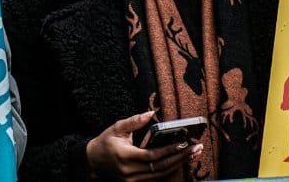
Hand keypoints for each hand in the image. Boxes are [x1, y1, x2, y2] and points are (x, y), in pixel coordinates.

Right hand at [85, 111, 202, 179]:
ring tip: (192, 155)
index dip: (169, 150)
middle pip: (161, 167)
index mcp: (125, 156)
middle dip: (181, 158)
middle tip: (196, 149)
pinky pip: (156, 178)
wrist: (93, 162)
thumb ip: (134, 121)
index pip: (152, 155)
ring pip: (161, 175)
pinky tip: (179, 162)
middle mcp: (130, 171)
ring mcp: (133, 180)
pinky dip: (169, 170)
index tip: (184, 143)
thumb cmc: (105, 143)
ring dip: (178, 165)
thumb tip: (151, 113)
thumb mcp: (117, 128)